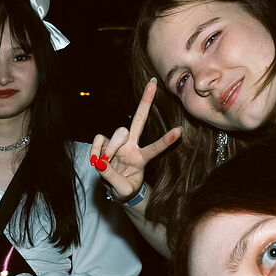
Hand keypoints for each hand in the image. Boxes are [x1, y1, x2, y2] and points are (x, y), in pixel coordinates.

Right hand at [88, 78, 182, 200]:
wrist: (115, 190)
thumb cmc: (124, 188)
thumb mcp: (122, 189)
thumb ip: (112, 177)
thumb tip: (99, 163)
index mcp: (142, 158)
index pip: (155, 148)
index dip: (166, 141)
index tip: (180, 131)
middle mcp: (132, 146)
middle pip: (139, 119)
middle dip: (145, 101)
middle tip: (153, 84)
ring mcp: (118, 143)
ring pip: (118, 133)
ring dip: (112, 147)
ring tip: (105, 162)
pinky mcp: (104, 144)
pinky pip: (99, 140)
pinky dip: (96, 150)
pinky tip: (96, 160)